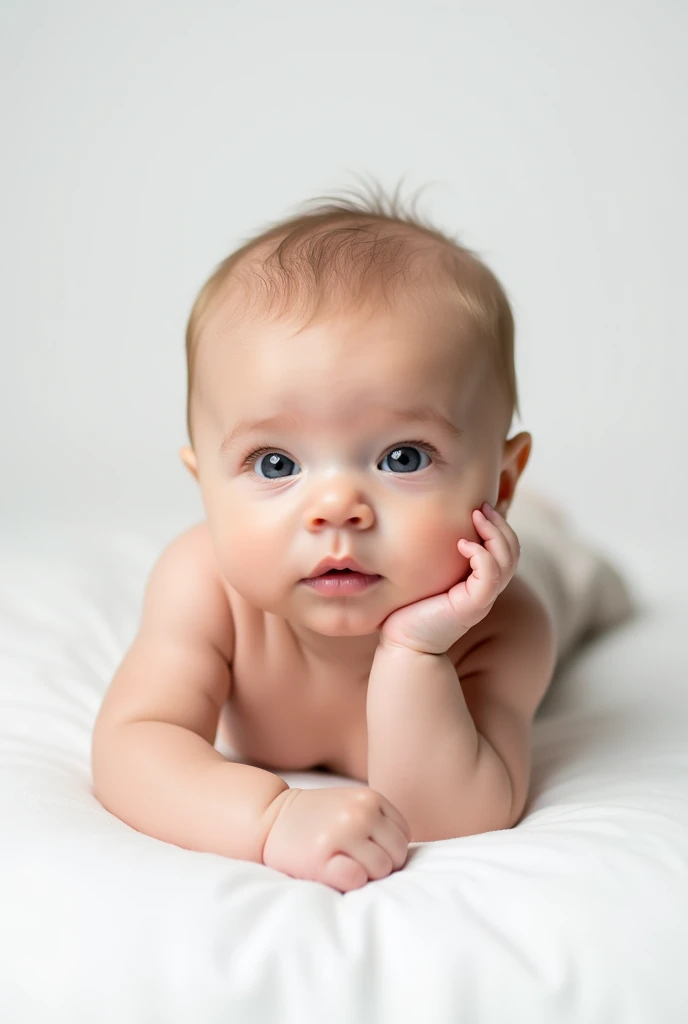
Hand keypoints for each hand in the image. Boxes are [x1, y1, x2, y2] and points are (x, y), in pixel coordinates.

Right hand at [261, 786, 410, 892]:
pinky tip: (333, 871)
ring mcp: (342, 834)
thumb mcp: (352, 804)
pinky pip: (358, 880)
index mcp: (370, 798)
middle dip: (380, 863)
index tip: (365, 848)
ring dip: (366, 874)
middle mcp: (360, 812)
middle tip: (353, 860)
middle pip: (397, 855)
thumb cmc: (317, 819)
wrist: (269, 819)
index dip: (387, 849)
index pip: (403, 836)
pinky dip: (350, 882)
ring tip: (342, 863)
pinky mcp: (323, 857)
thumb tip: (407, 857)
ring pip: (382, 870)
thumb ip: (380, 820)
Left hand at [377, 502, 520, 654]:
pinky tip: (462, 545)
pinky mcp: (473, 607)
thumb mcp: (426, 575)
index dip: (499, 526)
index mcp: (479, 581)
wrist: (404, 644)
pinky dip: (482, 555)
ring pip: (508, 560)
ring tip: (476, 517)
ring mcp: (482, 598)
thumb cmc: (408, 609)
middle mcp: (486, 589)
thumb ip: (436, 556)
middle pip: (513, 550)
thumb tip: (424, 524)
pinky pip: (491, 576)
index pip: (506, 549)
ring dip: (495, 534)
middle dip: (500, 524)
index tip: (480, 507)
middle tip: (482, 507)